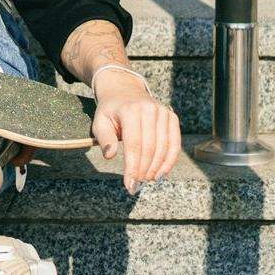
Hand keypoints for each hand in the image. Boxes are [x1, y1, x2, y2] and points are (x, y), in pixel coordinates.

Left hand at [90, 67, 181, 194]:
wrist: (124, 90)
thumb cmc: (110, 110)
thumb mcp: (100, 121)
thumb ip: (104, 138)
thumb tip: (110, 155)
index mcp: (130, 110)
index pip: (133, 145)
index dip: (133, 167)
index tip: (129, 184)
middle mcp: (149, 110)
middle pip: (150, 148)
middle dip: (144, 170)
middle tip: (137, 184)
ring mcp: (163, 113)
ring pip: (163, 148)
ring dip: (156, 168)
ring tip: (147, 180)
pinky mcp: (172, 117)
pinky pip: (174, 143)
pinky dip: (170, 161)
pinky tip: (162, 173)